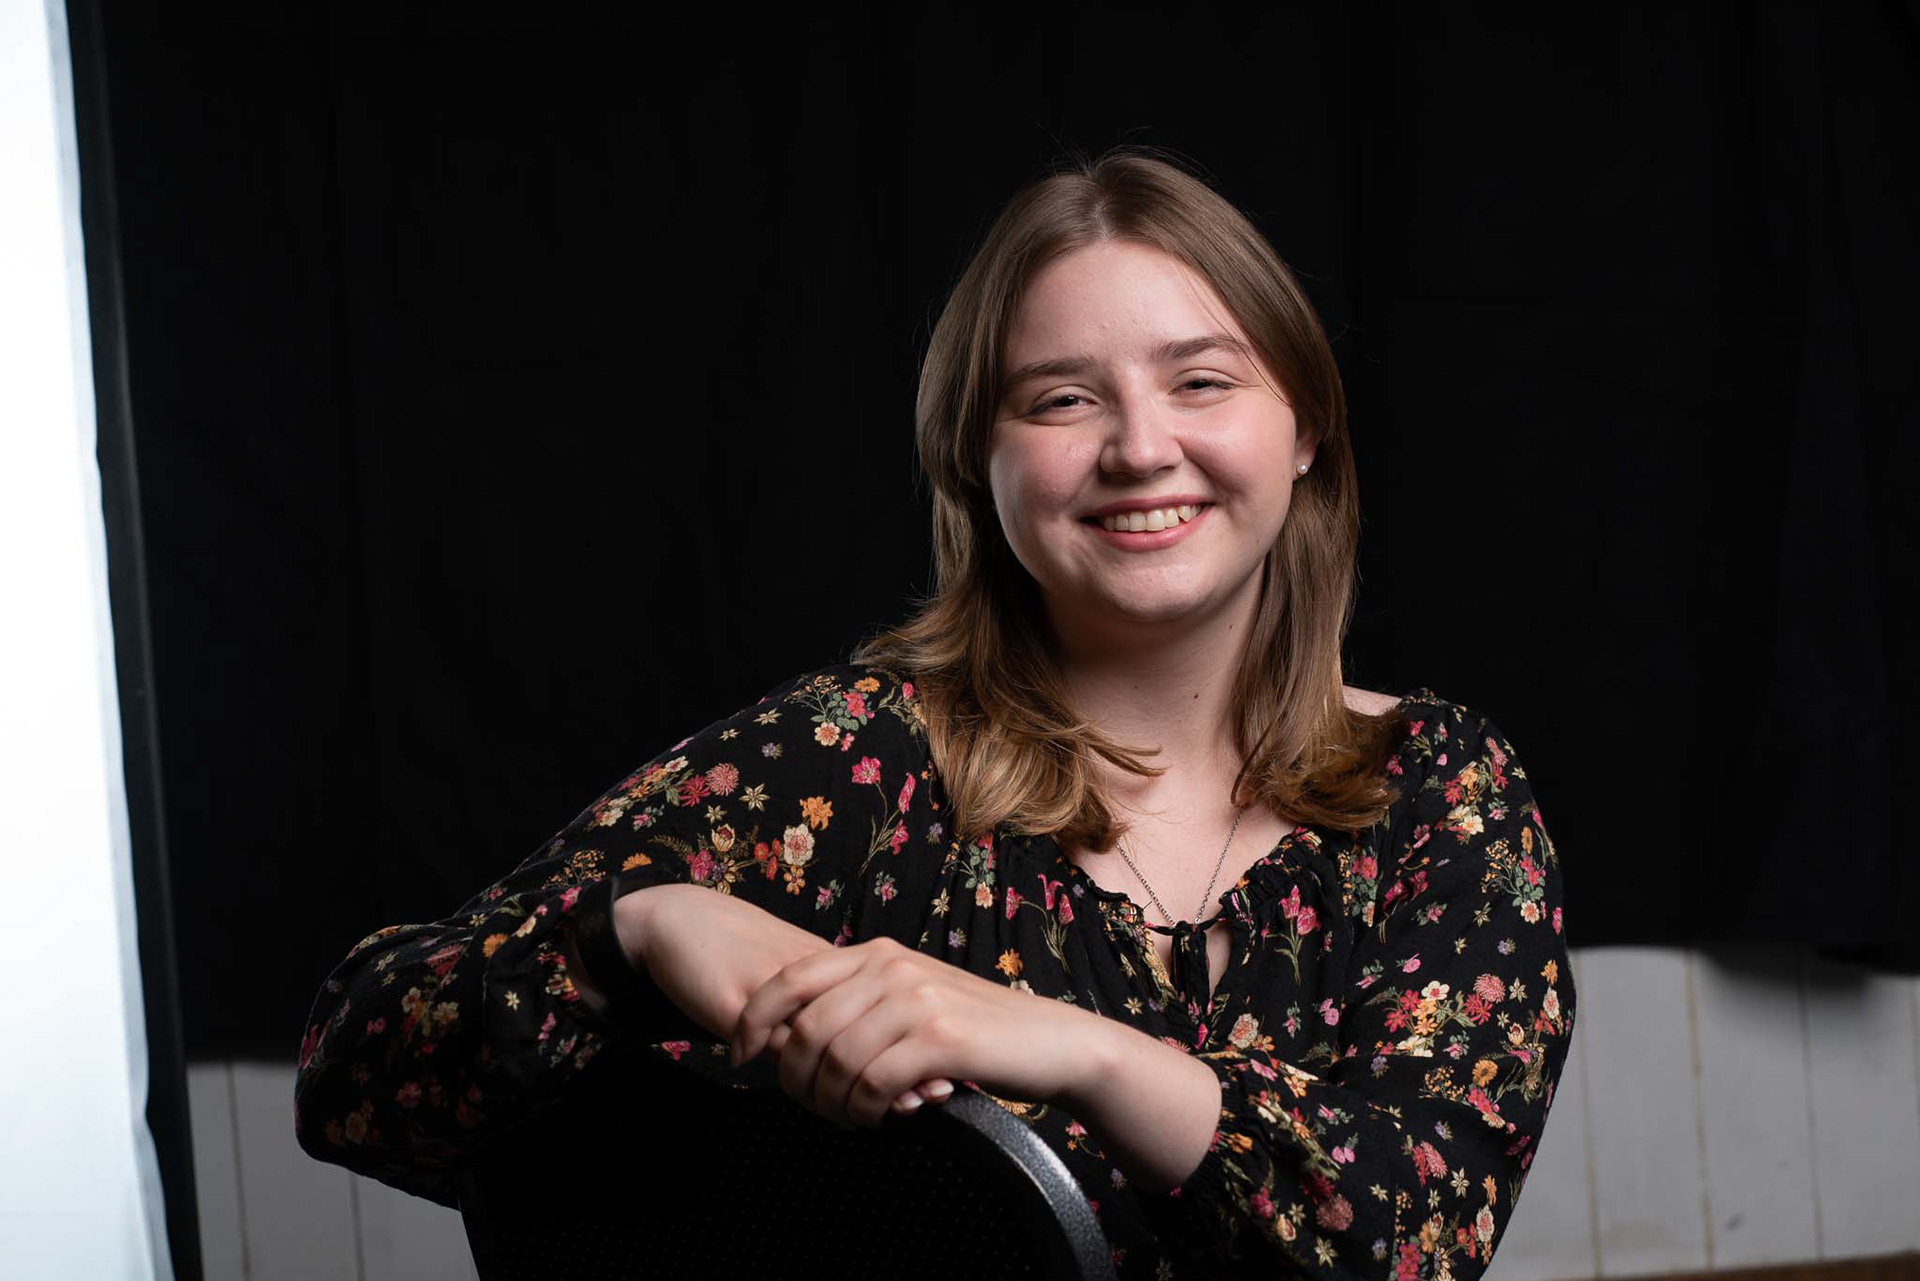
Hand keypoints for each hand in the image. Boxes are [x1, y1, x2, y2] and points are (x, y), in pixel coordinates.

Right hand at [623, 884, 949, 1112]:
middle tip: (927, 1100)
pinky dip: (807, 1074)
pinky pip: (780, 1044)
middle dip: (900, 1062)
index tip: (942, 1073)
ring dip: (862, 1076)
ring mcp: (779, 989)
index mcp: (828, 965)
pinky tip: (824, 1097)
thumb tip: (862, 1046)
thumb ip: (821, 1005)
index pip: (882, 1004)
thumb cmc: (731, 952)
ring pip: (830, 1037)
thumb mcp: (785, 976)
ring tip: (891, 1109)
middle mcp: (812, 974)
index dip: (910, 1040)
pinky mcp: (742, 1006)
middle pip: (868, 1019)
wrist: (676, 923)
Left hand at [727, 935, 1108, 1129]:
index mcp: (878, 953)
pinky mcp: (939, 1038)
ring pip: (835, 1059)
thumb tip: (795, 1038)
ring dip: (831, 1102)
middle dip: (793, 1078)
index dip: (753, 1021)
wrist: (1051, 1042)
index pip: (790, 980)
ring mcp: (916, 999)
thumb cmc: (977, 1032)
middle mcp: (892, 967)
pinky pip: (872, 1083)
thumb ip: (862, 1004)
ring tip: (849, 1117)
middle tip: (809, 1108)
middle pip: (806, 1028)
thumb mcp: (913, 999)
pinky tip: (878, 1118)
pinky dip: (864, 1110)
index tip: (740, 1056)